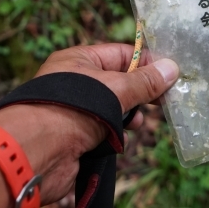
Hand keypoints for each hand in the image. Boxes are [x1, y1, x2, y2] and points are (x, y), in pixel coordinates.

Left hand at [0, 44, 178, 202]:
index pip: (120, 54)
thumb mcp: (115, 89)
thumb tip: (171, 68)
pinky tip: (118, 142)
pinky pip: (104, 133)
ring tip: (134, 124)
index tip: (170, 74)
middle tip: (161, 102)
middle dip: (139, 94)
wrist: (37, 152)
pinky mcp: (75, 138)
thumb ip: (144, 81)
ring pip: (113, 110)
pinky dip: (114, 137)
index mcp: (78, 60)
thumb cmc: (73, 109)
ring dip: (127, 118)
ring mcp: (74, 112)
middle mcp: (75, 83)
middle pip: (118, 83)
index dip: (146, 63)